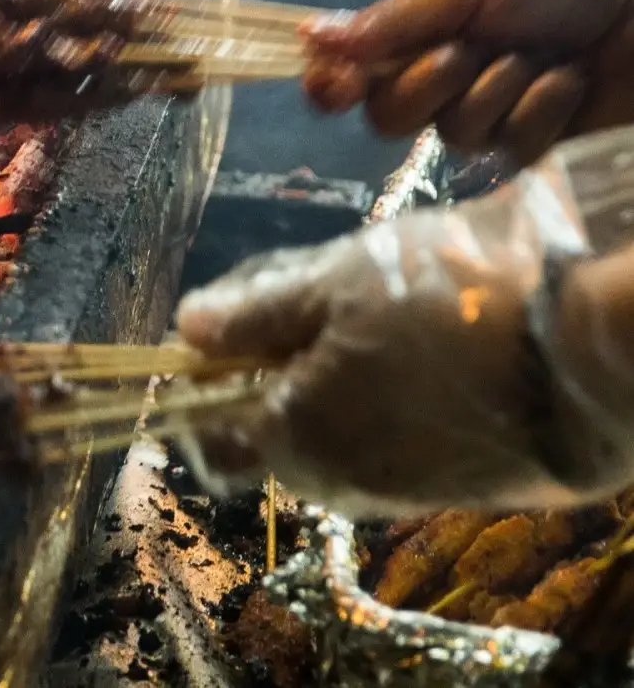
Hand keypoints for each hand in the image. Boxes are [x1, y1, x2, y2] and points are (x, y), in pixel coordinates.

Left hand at [175, 167, 633, 516]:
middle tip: (311, 304)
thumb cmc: (447, 301)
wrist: (594, 347)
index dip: (199, 392)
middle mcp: (347, 486)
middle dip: (278, 380)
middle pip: (281, 438)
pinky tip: (430, 352)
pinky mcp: (474, 489)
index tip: (215, 338)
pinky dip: (399, 407)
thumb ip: (255, 316)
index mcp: (295, 441)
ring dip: (342, 391)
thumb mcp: (335, 284)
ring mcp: (413, 494)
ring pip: (347, 443)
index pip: (213, 443)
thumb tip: (186, 331)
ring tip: (379, 318)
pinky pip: (407, 450)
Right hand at [301, 0, 633, 164]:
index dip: (329, 84)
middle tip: (467, 50)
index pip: (347, 70)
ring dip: (497, 91)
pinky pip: (509, 149)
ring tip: (540, 56)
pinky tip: (569, 81)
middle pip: (387, 116)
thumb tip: (311, 36)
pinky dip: (540, 111)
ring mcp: (487, 110)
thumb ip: (397, 18)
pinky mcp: (533, 141)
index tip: (334, 87)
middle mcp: (440, 75)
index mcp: (416, 31)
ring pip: (452, 134)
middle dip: (426, 85)